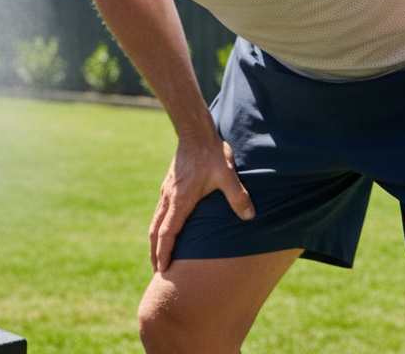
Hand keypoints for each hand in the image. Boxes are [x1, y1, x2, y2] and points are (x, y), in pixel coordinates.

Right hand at [149, 138, 254, 272]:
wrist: (195, 132)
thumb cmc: (211, 153)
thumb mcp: (228, 174)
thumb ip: (238, 196)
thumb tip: (249, 217)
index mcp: (181, 200)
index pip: (167, 233)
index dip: (164, 253)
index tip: (162, 270)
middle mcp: (169, 198)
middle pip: (156, 231)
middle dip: (155, 253)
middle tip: (157, 272)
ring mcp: (166, 192)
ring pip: (155, 222)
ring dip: (155, 241)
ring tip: (157, 256)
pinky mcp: (168, 186)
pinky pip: (159, 212)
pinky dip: (158, 227)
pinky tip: (164, 230)